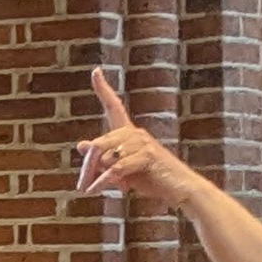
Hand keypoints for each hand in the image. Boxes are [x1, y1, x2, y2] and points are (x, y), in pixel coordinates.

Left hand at [73, 68, 191, 208]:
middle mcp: (135, 133)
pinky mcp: (147, 155)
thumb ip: (102, 159)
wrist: (180, 189)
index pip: (114, 107)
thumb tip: (82, 144)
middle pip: (98, 144)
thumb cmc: (152, 179)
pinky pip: (115, 168)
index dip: (103, 89)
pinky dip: (103, 180)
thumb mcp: (122, 170)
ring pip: (105, 157)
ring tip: (96, 189)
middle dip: (87, 167)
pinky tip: (95, 190)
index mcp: (129, 133)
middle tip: (82, 186)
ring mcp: (143, 143)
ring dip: (96, 176)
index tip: (95, 71)